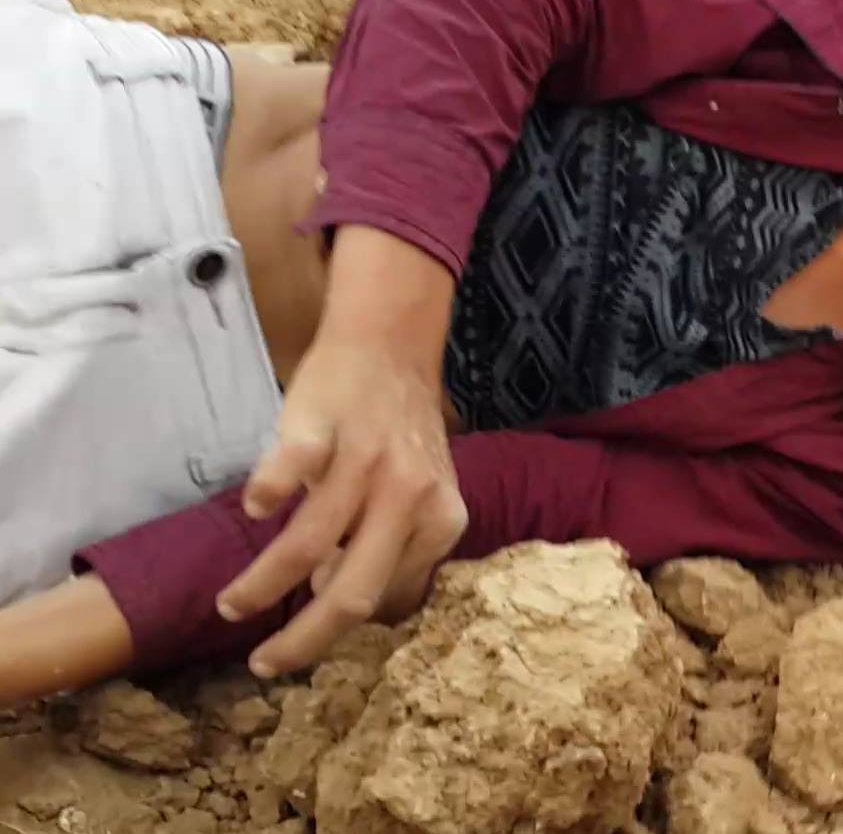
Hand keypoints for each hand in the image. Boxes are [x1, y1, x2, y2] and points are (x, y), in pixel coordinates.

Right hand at [217, 225, 462, 677]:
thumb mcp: (421, 498)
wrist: (390, 347)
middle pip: (354, 594)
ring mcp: (368, 462)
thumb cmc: (398, 433)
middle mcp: (411, 497)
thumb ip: (392, 549)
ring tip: (231, 605)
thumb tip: (335, 601)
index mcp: (441, 521)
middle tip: (264, 665)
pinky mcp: (325, 427)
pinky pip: (292, 471)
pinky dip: (270, 494)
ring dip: (261, 586)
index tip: (306, 642)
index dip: (344, 629)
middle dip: (304, 642)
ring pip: (308, 547)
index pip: (389, 600)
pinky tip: (256, 508)